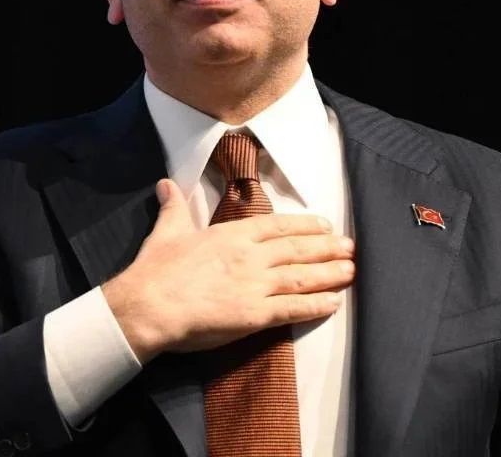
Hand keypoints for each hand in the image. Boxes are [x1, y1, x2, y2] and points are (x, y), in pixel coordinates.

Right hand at [103, 178, 354, 362]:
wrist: (149, 304)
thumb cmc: (156, 269)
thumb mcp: (166, 230)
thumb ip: (174, 207)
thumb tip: (165, 185)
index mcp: (232, 235)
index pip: (277, 226)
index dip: (305, 225)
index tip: (324, 225)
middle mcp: (251, 256)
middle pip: (297, 249)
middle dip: (327, 248)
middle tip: (350, 247)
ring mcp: (255, 285)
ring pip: (302, 277)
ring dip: (329, 274)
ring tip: (351, 271)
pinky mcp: (255, 315)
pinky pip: (293, 309)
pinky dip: (316, 306)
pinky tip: (334, 303)